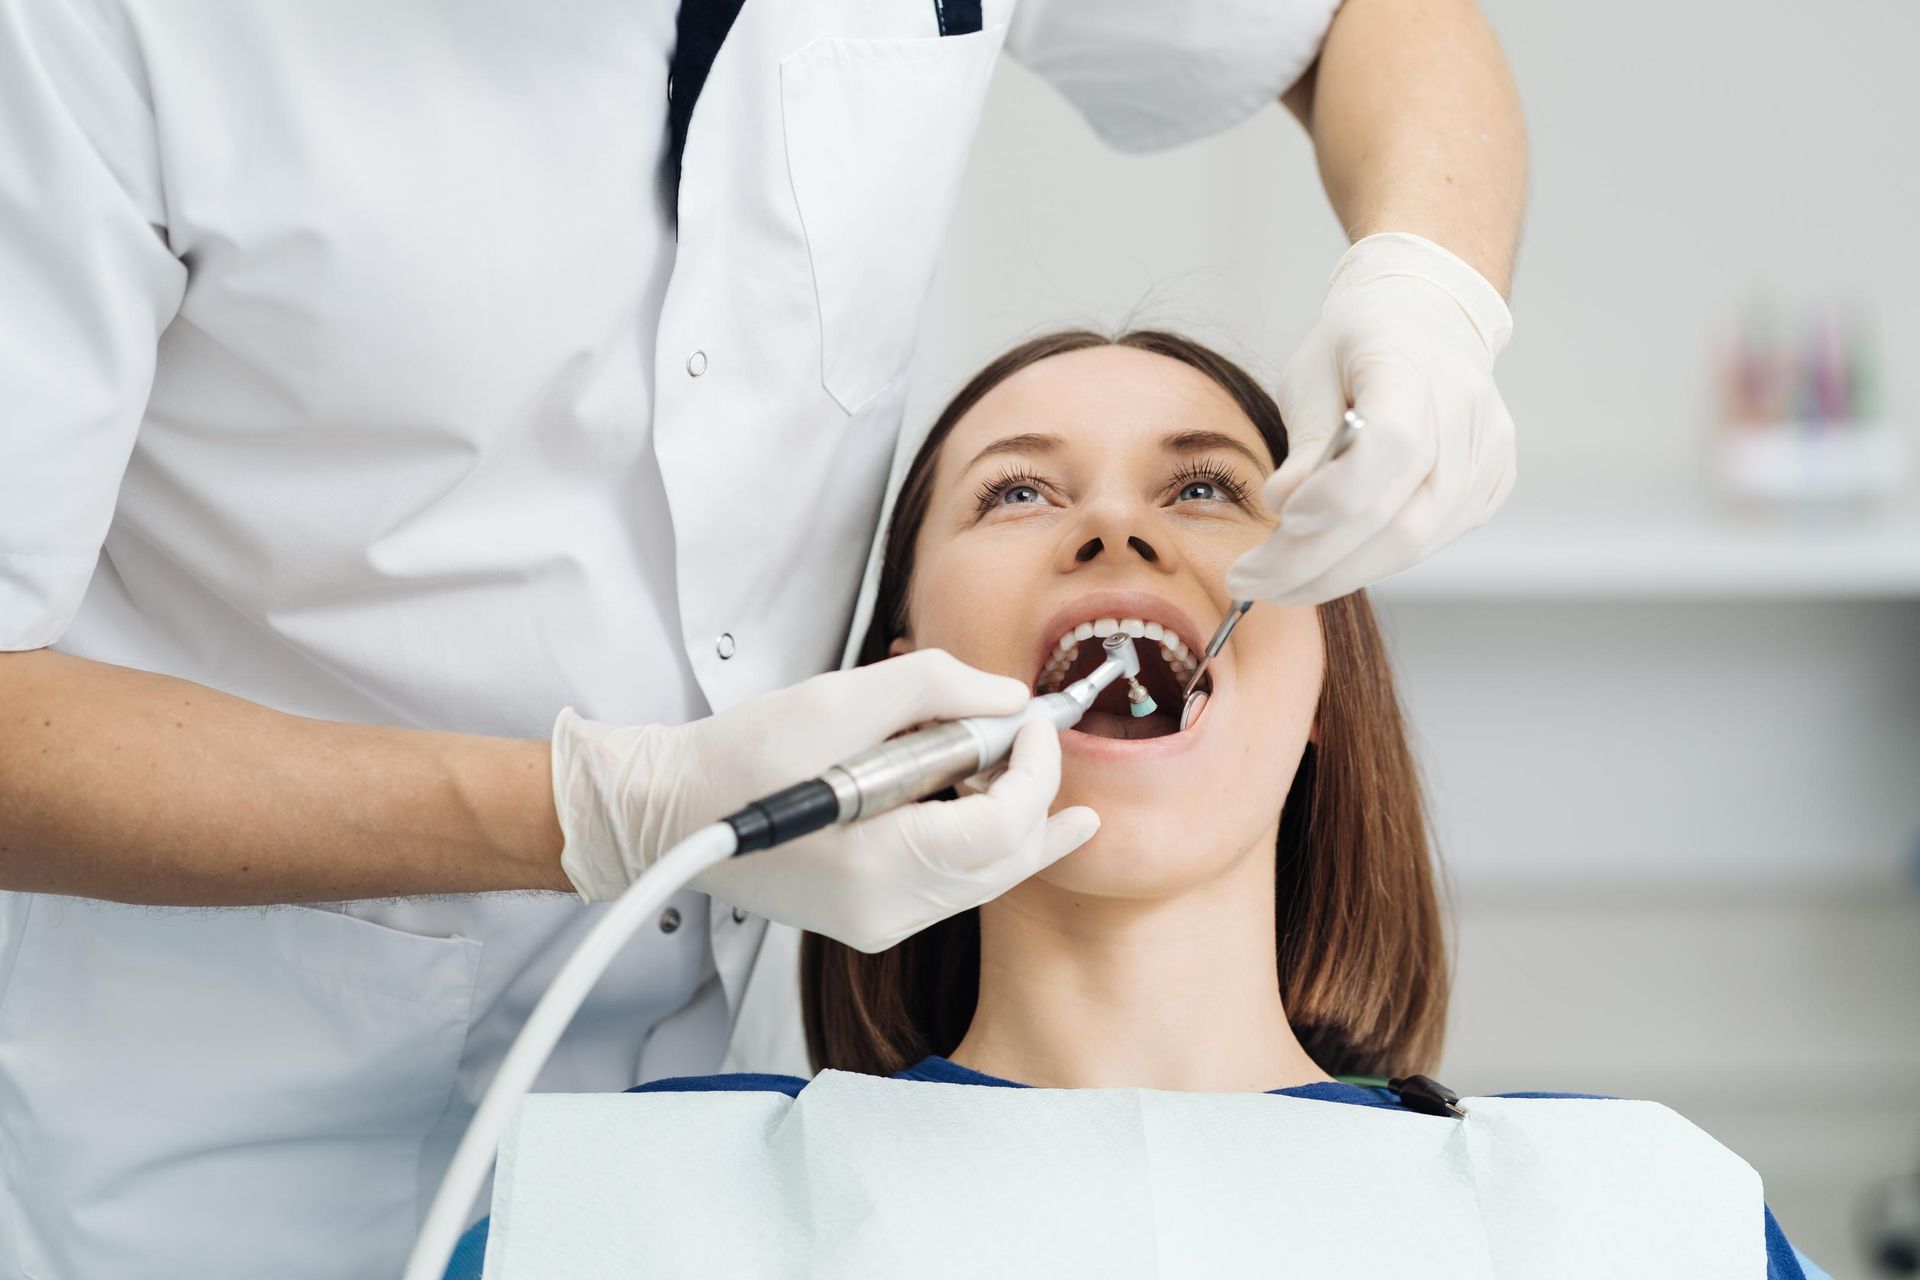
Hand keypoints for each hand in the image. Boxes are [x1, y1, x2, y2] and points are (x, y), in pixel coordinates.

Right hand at [549, 650, 1098, 951]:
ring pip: (986, 877)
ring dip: (1009, 815)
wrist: (670, 812)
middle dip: (1036, 795)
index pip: (1002, 826)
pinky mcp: (870, 919)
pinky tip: (972, 794)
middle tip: (1043, 739)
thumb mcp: (838, 699)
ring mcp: (878, 924)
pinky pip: (952, 884)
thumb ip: (935, 688)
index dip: (1035, 768)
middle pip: (1006, 861)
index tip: (1033, 719)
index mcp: (878, 864)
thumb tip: (1007, 697)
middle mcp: (886, 911)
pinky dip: (973, 838)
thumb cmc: (737, 759)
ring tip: (1012, 759)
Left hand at [1225, 232, 1515, 605]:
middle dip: (1312, 563)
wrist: (1424, 321)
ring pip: (1412, 544)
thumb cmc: (1355, 348)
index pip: (1390, 447)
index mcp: (1418, 369)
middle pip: (1396, 519)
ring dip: (1337, 573)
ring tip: (1278, 581)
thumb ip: (1305, 443)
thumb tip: (1285, 507)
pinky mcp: (1490, 486)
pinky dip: (1371, 560)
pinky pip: (1429, 542)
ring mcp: (1488, 456)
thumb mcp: (1310, 375)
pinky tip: (1326, 561)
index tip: (1277, 518)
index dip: (1333, 496)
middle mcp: (1468, 416)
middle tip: (1249, 581)